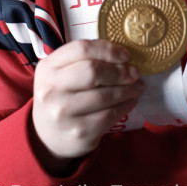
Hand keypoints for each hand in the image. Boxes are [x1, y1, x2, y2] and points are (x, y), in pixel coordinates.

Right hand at [31, 39, 142, 168]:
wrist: (48, 136)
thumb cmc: (63, 94)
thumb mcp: (63, 72)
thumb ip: (87, 59)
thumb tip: (124, 57)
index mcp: (48, 67)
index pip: (81, 49)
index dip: (108, 50)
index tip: (126, 55)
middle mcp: (51, 90)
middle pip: (93, 71)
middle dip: (120, 71)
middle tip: (135, 72)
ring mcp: (63, 114)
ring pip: (105, 95)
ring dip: (128, 89)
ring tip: (138, 86)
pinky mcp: (78, 133)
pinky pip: (109, 116)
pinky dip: (125, 106)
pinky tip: (131, 100)